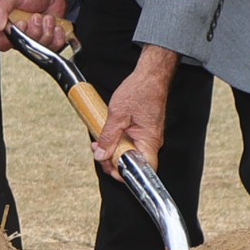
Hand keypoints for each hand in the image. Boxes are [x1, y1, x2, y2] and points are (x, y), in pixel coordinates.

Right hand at [0, 0, 73, 50]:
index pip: (2, 43)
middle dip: (34, 31)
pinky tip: (56, 25)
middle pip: (24, 46)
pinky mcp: (48, 41)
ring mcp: (33, 39)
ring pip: (39, 47)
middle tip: (36, 17)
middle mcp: (18, 35)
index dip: (14, 36)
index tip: (22, 22)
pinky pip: (53, 47)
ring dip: (47, 31)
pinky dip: (58, 36)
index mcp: (4, 26)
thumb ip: (0, 8)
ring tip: (47, 18)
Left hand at [95, 50, 173, 169]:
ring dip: (112, 151)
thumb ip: (108, 137)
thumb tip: (101, 155)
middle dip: (112, 161)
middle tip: (98, 151)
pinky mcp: (143, 132)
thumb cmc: (139, 90)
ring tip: (99, 142)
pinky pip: (129, 144)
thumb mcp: (117, 114)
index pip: (142, 169)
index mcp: (149, 140)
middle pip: (132, 164)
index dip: (125, 173)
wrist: (149, 76)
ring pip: (129, 154)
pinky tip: (107, 135)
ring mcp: (147, 137)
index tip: (108, 166)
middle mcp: (151, 142)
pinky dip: (117, 142)